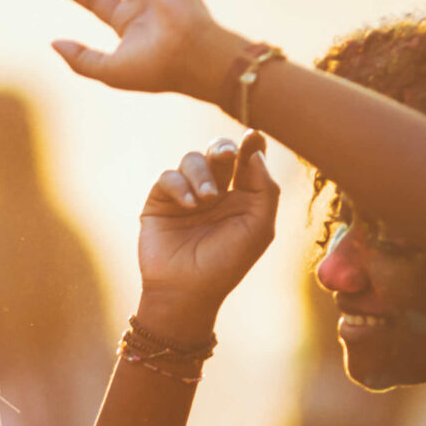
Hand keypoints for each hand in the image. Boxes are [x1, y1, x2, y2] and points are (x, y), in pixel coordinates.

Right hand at [135, 134, 279, 323]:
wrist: (187, 290)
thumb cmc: (227, 263)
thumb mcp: (259, 228)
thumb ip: (264, 189)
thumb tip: (256, 150)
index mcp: (242, 197)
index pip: (247, 160)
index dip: (251, 145)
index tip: (254, 136)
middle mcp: (215, 191)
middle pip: (219, 152)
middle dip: (223, 148)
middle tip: (227, 154)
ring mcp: (186, 194)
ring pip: (192, 159)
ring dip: (201, 173)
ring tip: (206, 198)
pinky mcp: (160, 200)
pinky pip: (169, 177)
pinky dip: (180, 185)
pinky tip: (189, 204)